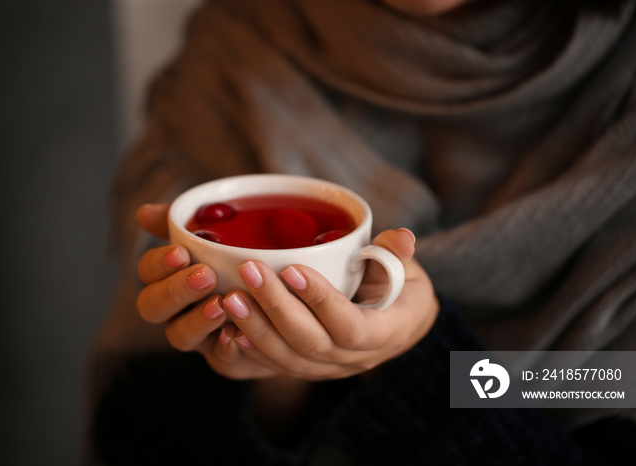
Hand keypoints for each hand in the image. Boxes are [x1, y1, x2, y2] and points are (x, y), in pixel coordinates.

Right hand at [134, 203, 277, 378]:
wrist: (290, 303)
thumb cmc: (244, 263)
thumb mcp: (222, 235)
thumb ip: (185, 223)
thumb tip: (143, 212)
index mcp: (170, 277)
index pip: (147, 271)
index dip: (159, 264)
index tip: (182, 252)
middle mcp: (177, 310)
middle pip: (153, 307)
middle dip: (175, 291)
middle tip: (206, 276)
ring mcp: (200, 338)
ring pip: (180, 336)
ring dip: (197, 321)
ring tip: (222, 305)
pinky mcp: (228, 360)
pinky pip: (221, 361)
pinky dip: (227, 349)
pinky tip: (237, 335)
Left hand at [220, 228, 438, 380]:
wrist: (397, 323)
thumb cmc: (402, 289)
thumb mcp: (407, 270)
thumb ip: (397, 255)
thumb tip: (402, 237)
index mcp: (385, 333)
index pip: (350, 326)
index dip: (320, 300)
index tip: (291, 268)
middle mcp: (355, 359)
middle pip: (310, 342)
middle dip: (276, 307)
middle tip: (249, 272)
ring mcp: (329, 368)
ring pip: (288, 358)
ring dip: (256, 328)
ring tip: (230, 297)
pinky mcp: (308, 368)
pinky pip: (276, 365)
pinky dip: (251, 348)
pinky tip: (227, 326)